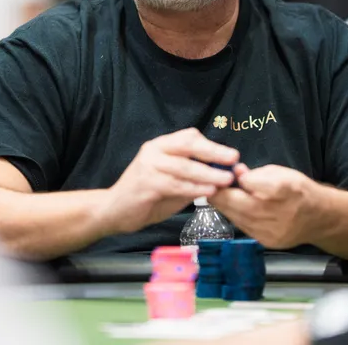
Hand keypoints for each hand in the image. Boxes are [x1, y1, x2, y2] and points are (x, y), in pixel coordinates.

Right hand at [107, 129, 238, 233]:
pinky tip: (208, 192)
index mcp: (161, 146)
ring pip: (183, 166)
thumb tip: (223, 175)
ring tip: (226, 180)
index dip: (212, 145)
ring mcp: (148, 165)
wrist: (113, 211)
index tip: (232, 155)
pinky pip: (174, 183)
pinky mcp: (145, 183)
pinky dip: (193, 188)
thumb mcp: (173, 183)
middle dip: (213, 152)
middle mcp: (154, 150)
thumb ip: (193, 177)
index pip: (189, 137)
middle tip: (233, 160)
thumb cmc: (147, 197)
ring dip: (208, 173)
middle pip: (187, 145)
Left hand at [210, 164, 317, 248]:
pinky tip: (234, 208)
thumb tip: (236, 172)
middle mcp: (278, 213)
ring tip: (220, 195)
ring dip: (225, 206)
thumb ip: (257, 173)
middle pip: (237, 203)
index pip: (249, 183)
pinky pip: (242, 226)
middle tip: (210, 185)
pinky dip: (235, 216)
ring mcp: (271, 231)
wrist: (319, 218)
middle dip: (220, 194)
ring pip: (236, 217)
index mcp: (285, 189)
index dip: (233, 178)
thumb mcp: (282, 173)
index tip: (224, 174)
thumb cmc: (300, 191)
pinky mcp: (266, 241)